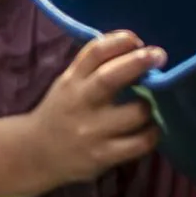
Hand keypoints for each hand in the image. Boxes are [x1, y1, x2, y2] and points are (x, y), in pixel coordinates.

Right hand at [10, 29, 163, 191]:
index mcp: (71, 81)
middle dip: (137, 63)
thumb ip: (92, 68)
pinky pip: (139, 143)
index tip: (136, 40)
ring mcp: (91, 131)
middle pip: (109, 78)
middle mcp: (80, 103)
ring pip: (133, 113)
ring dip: (149, 106)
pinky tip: (150, 130)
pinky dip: (151, 134)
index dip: (118, 41)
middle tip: (159, 55)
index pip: (94, 53)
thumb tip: (134, 49)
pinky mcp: (102, 156)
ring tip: (150, 106)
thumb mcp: (68, 85)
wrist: (36, 154)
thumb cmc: (60, 113)